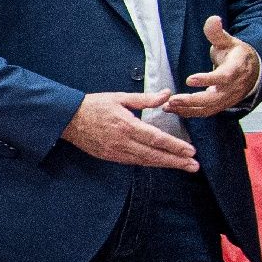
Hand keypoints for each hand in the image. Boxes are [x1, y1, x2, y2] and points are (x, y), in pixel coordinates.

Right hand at [60, 90, 196, 170]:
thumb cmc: (94, 105)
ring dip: (165, 164)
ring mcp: (115, 152)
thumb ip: (145, 99)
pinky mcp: (109, 157)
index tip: (191, 151)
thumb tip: (167, 95)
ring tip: (183, 166)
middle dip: (176, 161)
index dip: (175, 146)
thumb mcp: (120, 97)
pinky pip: (134, 162)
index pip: (156, 139)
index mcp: (126, 125)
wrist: (67, 118)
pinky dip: (149, 163)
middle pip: (154, 155)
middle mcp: (122, 142)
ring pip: (145, 161)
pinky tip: (160, 163)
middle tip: (194, 166)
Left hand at [163, 15, 260, 118]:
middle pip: (214, 98)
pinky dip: (190, 113)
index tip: (189, 79)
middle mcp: (233, 87)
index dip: (208, 79)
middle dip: (193, 100)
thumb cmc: (236, 55)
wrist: (252, 71)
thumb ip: (217, 33)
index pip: (224, 77)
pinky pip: (206, 112)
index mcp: (236, 69)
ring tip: (168, 106)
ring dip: (188, 109)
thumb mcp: (228, 41)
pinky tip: (174, 110)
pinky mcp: (221, 105)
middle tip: (173, 100)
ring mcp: (228, 98)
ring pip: (209, 108)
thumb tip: (213, 19)